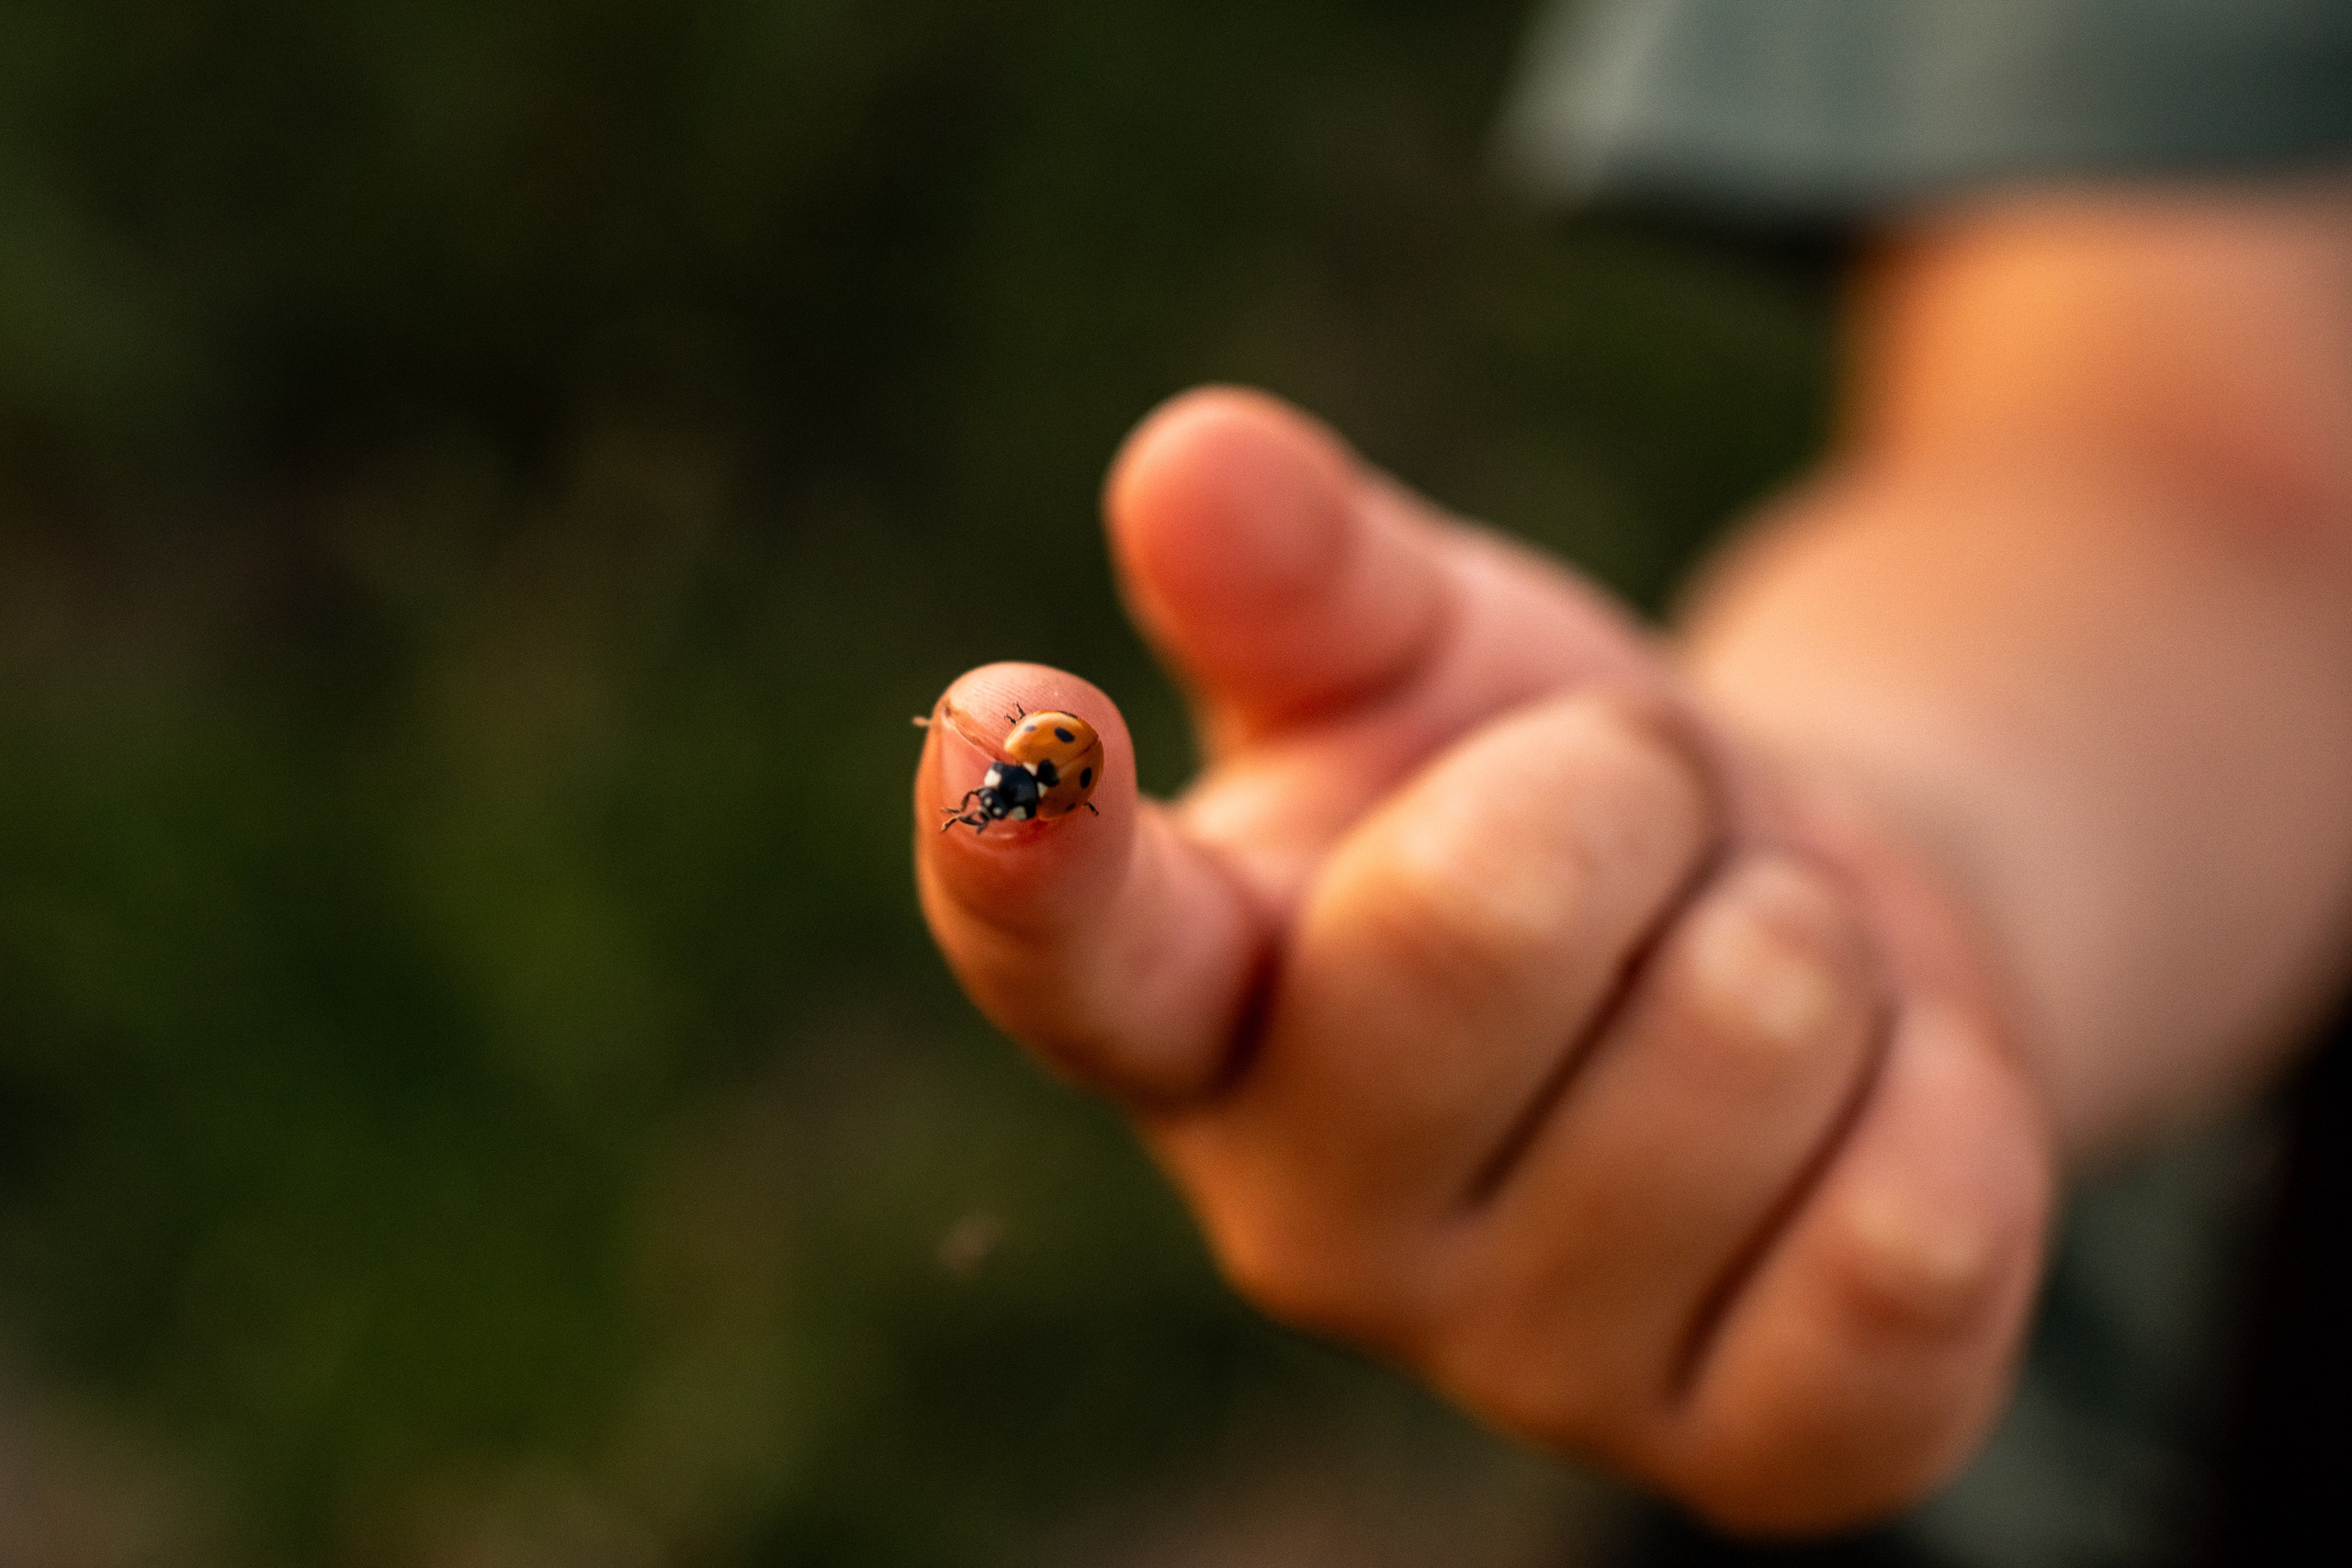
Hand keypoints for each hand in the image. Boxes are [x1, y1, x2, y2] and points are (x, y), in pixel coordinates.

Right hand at [913, 388, 2052, 1531]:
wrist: (1809, 949)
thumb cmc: (1560, 790)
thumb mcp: (1432, 646)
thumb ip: (1308, 568)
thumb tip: (1189, 458)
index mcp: (1196, 1006)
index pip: (1073, 953)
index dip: (1030, 848)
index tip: (999, 723)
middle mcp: (1309, 1218)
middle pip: (1483, 921)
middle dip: (1626, 791)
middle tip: (1643, 825)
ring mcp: (1526, 1366)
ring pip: (1749, 1039)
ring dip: (1801, 928)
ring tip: (1747, 960)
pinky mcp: (1754, 1454)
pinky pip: (1915, 1238)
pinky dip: (1943, 1096)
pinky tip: (1869, 1108)